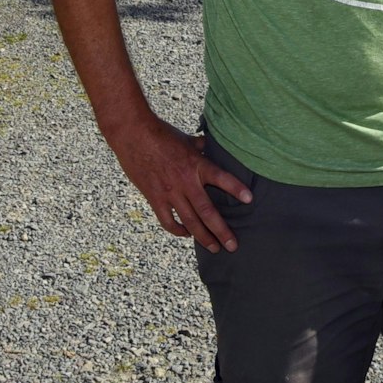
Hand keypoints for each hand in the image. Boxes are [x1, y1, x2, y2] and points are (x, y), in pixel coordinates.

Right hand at [99, 112, 251, 251]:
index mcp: (196, 164)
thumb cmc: (161, 133)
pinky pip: (167, 220)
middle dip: (221, 231)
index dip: (236, 188)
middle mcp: (185, 181)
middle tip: (233, 246)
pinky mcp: (154, 198)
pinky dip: (177, 230)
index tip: (249, 199)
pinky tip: (186, 234)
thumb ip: (200, 147)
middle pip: (207, 211)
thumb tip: (208, 146)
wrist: (133, 134)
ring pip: (189, 221)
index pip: (221, 177)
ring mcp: (169, 192)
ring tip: (215, 248)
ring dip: (203, 237)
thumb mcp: (186, 139)